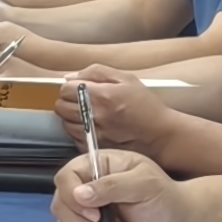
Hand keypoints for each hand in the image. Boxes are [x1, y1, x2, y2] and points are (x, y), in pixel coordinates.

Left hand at [50, 66, 188, 161]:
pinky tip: (92, 128)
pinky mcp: (94, 149)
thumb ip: (96, 72)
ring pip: (65, 123)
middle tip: (81, 102)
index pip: (66, 89)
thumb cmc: (146, 106)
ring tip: (88, 115)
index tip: (79, 89)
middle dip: (68, 101)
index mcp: (102, 95)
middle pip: (61, 106)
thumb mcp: (126, 79)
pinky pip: (74, 138)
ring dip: (71, 118)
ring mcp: (93, 134)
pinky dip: (78, 132)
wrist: (160, 136)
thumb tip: (70, 76)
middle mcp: (95, 116)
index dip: (70, 87)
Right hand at [52, 149, 188, 221]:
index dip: (73, 197)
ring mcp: (85, 213)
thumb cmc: (165, 198)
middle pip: (60, 206)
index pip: (65, 178)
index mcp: (96, 167)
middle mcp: (85, 189)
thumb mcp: (145, 184)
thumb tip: (80, 194)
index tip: (95, 213)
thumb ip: (113, 185)